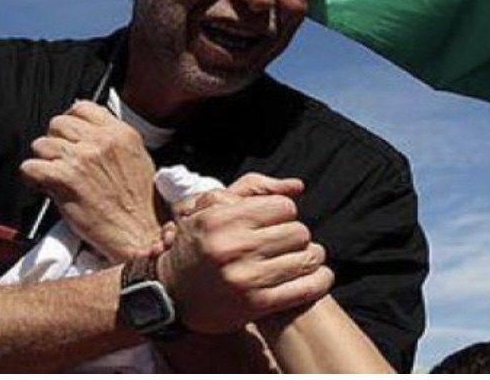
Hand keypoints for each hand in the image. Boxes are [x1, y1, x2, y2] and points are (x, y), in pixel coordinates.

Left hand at [21, 100, 160, 262]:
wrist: (140, 233)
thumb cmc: (140, 204)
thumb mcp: (136, 158)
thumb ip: (112, 139)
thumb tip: (85, 127)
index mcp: (120, 133)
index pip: (82, 107)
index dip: (70, 122)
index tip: (68, 136)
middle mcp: (101, 141)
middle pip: (58, 123)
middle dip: (55, 142)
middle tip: (60, 160)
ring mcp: (82, 158)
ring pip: (41, 144)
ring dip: (44, 161)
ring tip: (56, 177)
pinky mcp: (65, 179)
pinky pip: (30, 168)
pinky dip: (33, 179)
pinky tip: (46, 187)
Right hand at [157, 188, 331, 334]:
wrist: (171, 295)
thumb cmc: (196, 245)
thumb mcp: (210, 208)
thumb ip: (254, 189)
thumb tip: (298, 186)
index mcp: (221, 219)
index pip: (283, 207)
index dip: (283, 214)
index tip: (277, 223)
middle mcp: (233, 247)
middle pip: (298, 232)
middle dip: (297, 236)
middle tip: (289, 243)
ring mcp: (246, 278)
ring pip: (306, 258)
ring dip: (311, 257)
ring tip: (304, 258)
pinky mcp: (256, 304)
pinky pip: (306, 287)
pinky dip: (319, 281)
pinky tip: (317, 276)